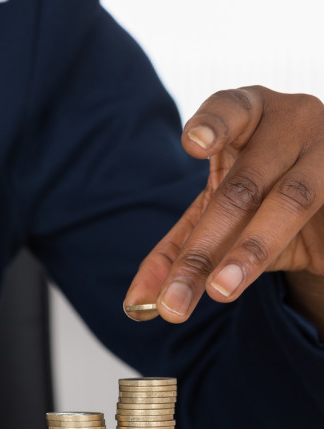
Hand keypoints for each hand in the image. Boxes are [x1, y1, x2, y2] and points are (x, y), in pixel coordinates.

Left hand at [124, 86, 323, 325]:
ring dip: (249, 252)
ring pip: (290, 201)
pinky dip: (304, 246)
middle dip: (203, 249)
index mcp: (249, 113)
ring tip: (220, 292)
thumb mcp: (212, 218)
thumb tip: (137, 306)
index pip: (229, 108)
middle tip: (174, 300)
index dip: (212, 125)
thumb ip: (175, 254)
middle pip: (243, 185)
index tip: (194, 144)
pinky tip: (301, 264)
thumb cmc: (259, 196)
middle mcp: (294, 121)